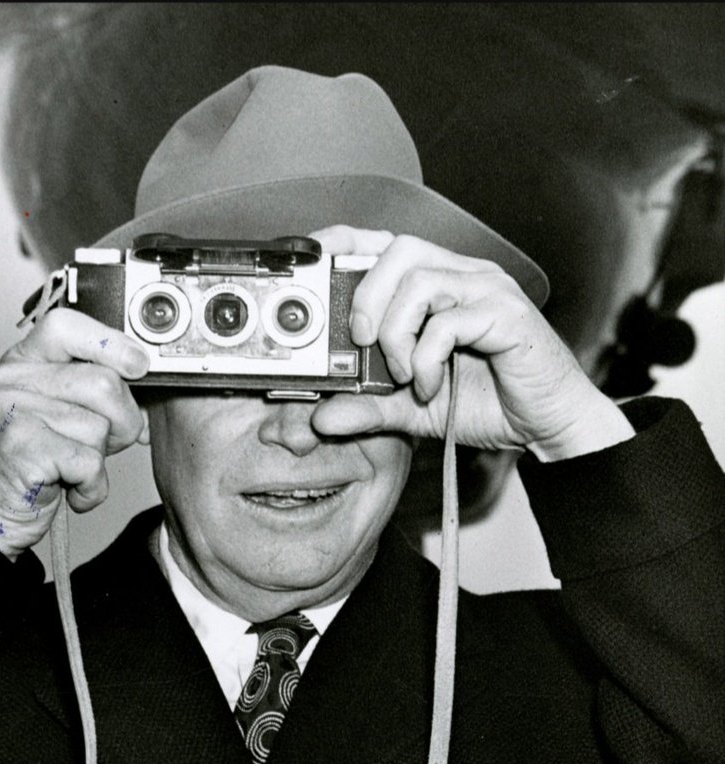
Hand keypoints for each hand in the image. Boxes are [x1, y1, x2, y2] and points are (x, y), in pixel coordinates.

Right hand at [0, 309, 149, 558]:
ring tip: (72, 470)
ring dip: (101, 460)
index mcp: (21, 362)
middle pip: (103, 382)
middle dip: (123, 422)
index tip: (139, 365)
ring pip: (100, 426)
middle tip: (104, 446)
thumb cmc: (26, 467)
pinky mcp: (21, 448)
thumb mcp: (53, 414)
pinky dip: (92, 488)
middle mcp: (10, 379)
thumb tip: (143, 379)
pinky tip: (71, 490)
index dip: (112, 343)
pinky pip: (89, 462)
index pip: (68, 326)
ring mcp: (12, 412)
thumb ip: (88, 389)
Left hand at [308, 227, 633, 460]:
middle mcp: (463, 275)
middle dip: (365, 296)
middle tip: (361, 343)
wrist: (549, 426)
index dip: (344, 242)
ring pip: (420, 280)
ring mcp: (487, 290)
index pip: (385, 243)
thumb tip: (321, 416)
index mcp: (439, 284)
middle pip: (398, 249)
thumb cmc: (491, 403)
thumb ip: (370, 408)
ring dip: (396, 334)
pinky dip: (426, 360)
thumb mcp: (413, 409)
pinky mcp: (506, 315)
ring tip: (403, 375)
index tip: (309, 258)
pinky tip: (430, 387)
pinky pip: (448, 321)